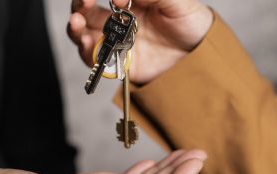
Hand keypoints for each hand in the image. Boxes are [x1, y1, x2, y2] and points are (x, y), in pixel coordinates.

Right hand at [68, 0, 212, 83]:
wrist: (200, 53)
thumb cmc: (189, 21)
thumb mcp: (174, 1)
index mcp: (129, 3)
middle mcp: (118, 22)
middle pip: (86, 13)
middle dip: (79, 6)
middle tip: (82, 4)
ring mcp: (117, 43)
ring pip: (85, 35)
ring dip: (76, 29)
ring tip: (77, 24)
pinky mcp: (119, 64)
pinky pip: (97, 60)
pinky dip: (87, 53)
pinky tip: (88, 44)